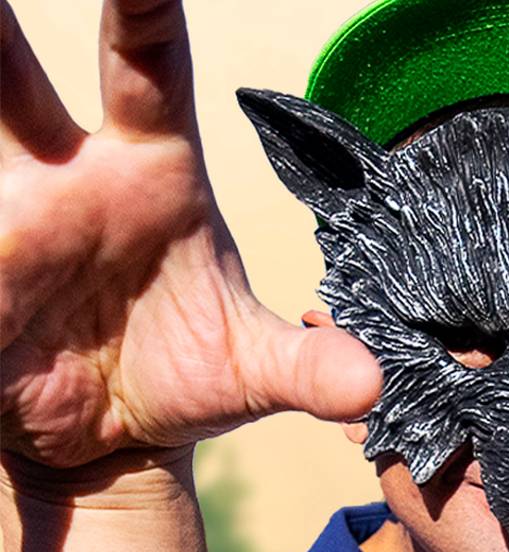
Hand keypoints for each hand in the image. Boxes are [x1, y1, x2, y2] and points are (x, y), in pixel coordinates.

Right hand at [0, 1, 378, 478]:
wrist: (111, 444)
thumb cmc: (187, 378)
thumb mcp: (254, 374)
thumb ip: (311, 369)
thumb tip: (368, 383)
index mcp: (153, 171)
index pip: (149, 67)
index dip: (142, 10)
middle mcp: (71, 174)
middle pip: (18, 74)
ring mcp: (12, 213)